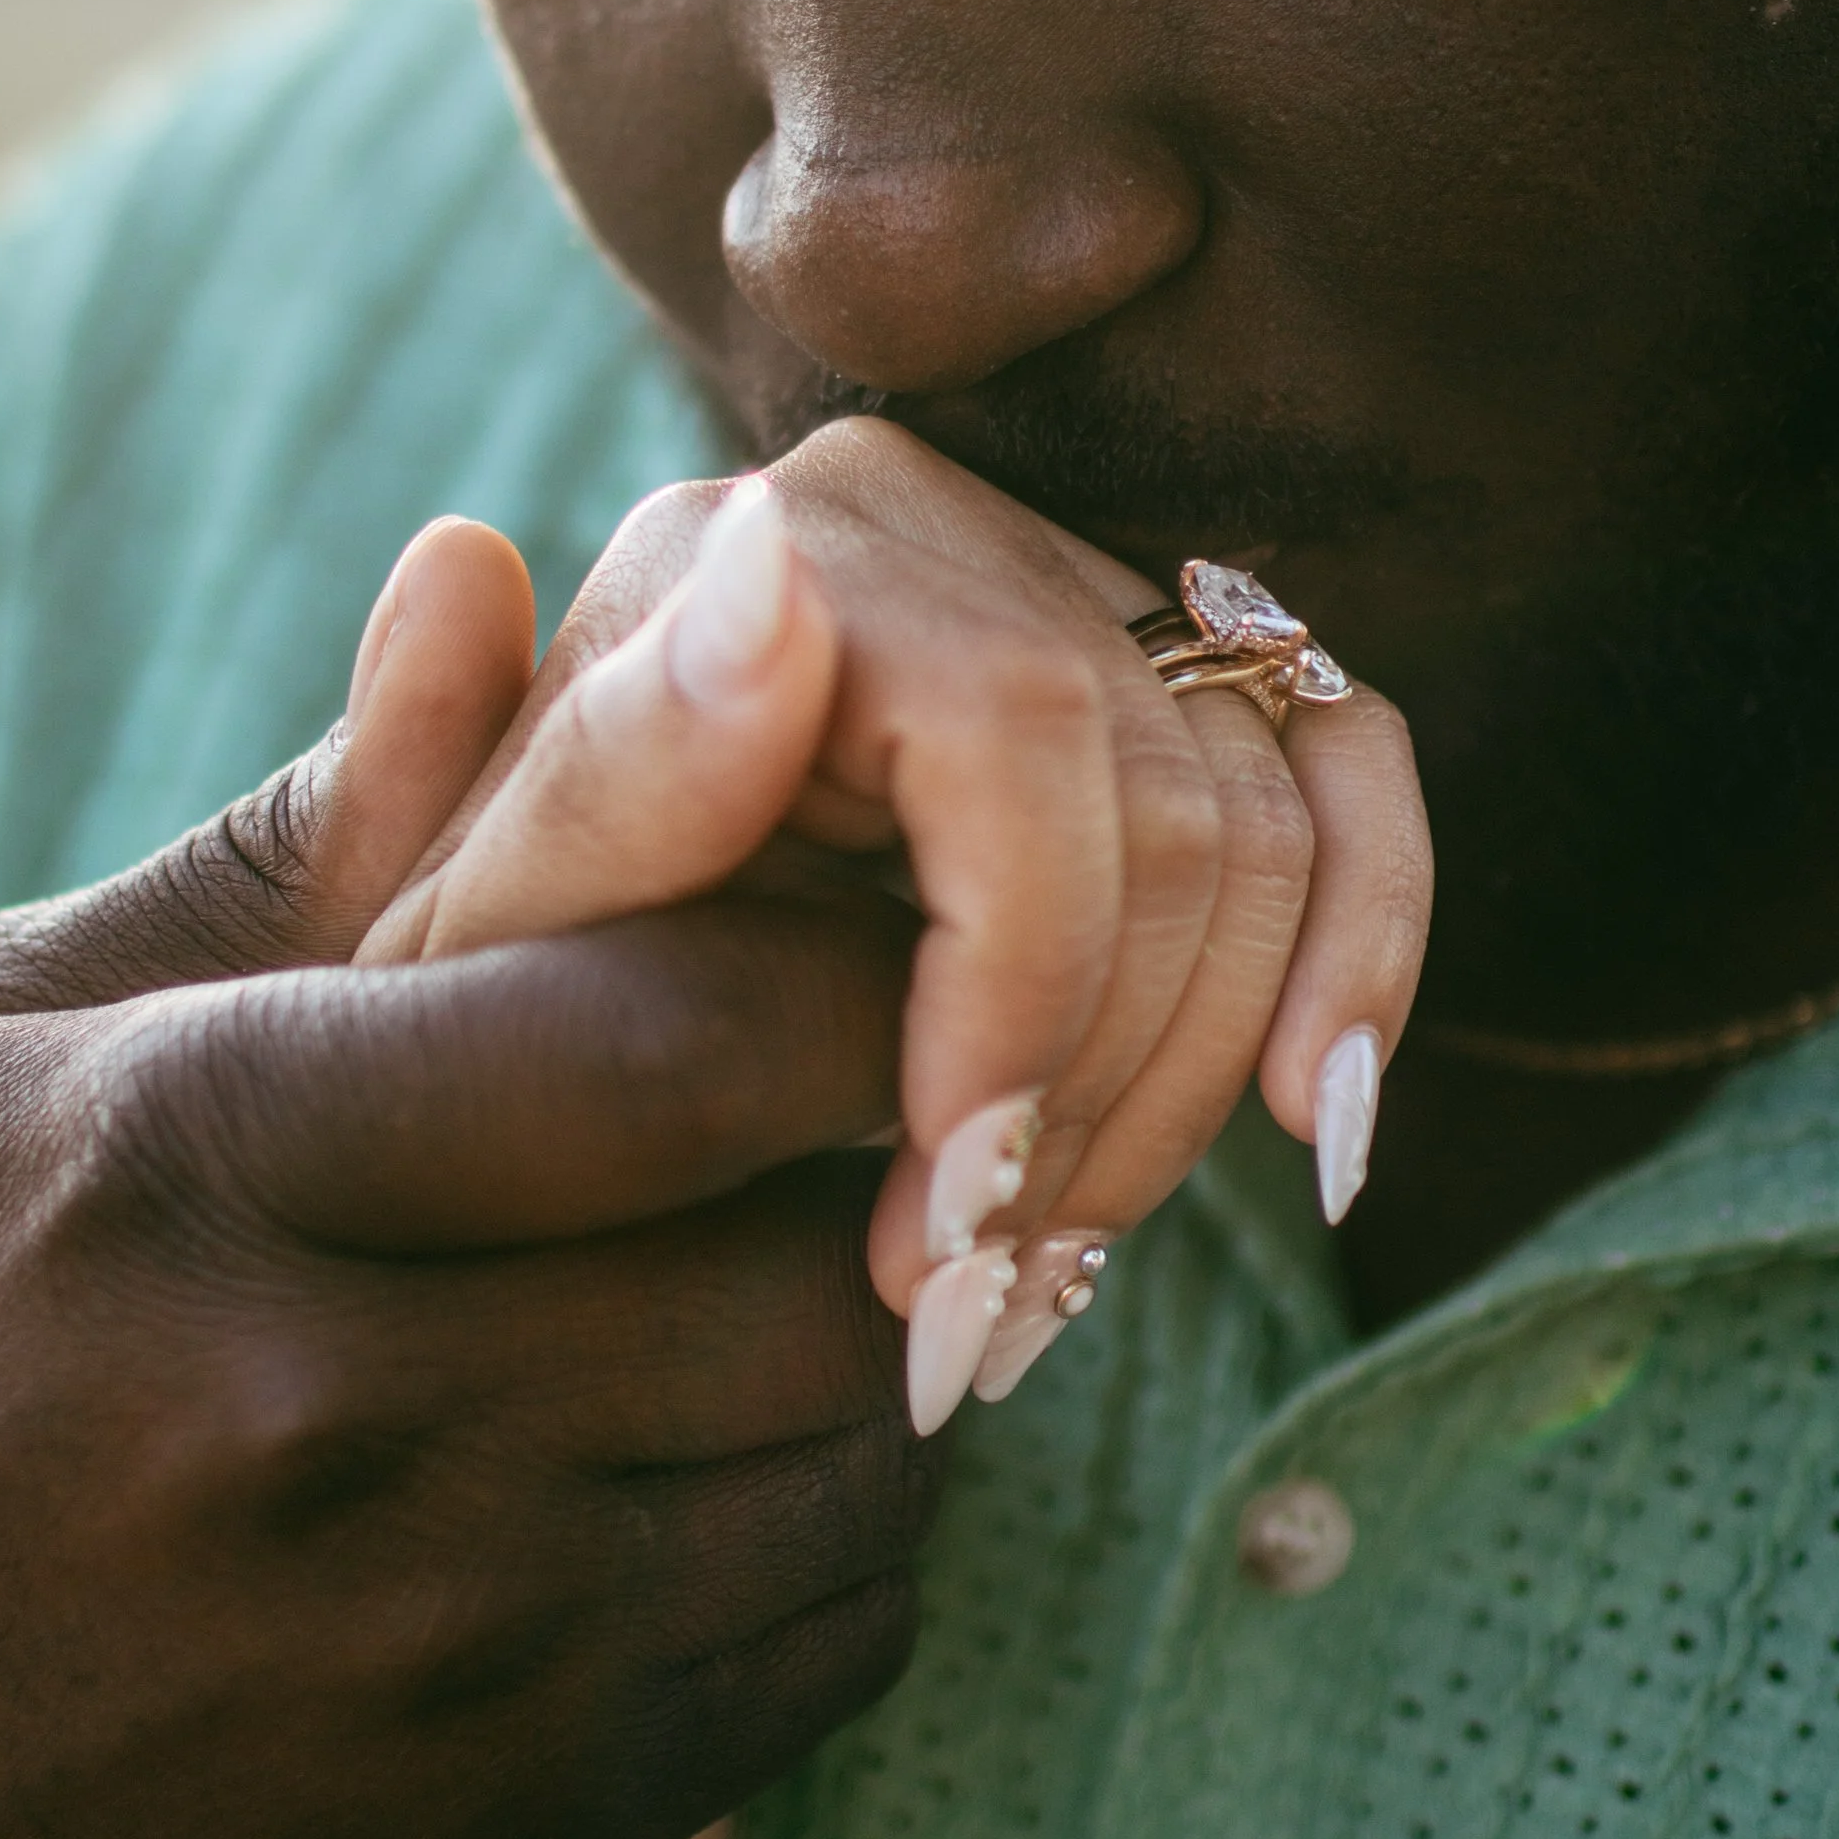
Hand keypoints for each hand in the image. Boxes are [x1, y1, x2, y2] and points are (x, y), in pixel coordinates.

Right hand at [0, 526, 921, 1838]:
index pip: (671, 1039)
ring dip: (879, 1327)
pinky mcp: (530, 1837)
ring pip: (867, 1446)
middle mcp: (342, 1426)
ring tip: (777, 1252)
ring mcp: (450, 1662)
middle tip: (855, 1089)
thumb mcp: (14, 1052)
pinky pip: (839, 1632)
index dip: (850, 961)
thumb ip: (303, 830)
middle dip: (888, 1146)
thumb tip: (490, 568)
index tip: (878, 921)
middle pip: (814, 1247)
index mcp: (202, 1170)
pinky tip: (723, 1443)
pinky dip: (842, 1515)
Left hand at [365, 423, 1431, 1385]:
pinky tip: (1320, 1130)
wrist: (533, 961)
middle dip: (1088, 1099)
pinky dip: (1363, 953)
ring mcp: (1082, 584)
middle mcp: (954, 527)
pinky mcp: (1178, 669)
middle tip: (971, 1311)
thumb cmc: (493, 967)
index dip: (1016, 1004)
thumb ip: (598, 769)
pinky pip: (1350, 770)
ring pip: (1266, 827)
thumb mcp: (474, 925)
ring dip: (1193, 1088)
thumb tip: (766, 579)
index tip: (936, 1230)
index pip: (1012, 736)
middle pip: (1161, 804)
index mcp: (781, 546)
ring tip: (1045, 1274)